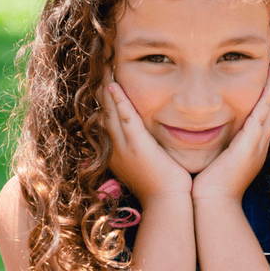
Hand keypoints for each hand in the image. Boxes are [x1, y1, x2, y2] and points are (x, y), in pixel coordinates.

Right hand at [101, 66, 192, 202]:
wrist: (167, 204)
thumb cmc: (164, 188)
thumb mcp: (148, 166)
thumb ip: (146, 151)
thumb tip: (150, 141)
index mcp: (117, 152)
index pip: (107, 120)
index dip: (105, 99)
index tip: (106, 79)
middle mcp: (114, 148)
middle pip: (102, 112)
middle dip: (101, 89)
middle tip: (101, 65)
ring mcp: (124, 148)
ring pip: (110, 112)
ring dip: (107, 88)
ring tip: (105, 67)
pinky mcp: (137, 147)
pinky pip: (126, 119)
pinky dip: (119, 102)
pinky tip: (115, 85)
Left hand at [191, 57, 269, 202]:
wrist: (211, 204)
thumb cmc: (208, 187)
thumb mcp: (214, 161)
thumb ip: (214, 147)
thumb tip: (200, 133)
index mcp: (249, 149)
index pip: (260, 116)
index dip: (264, 96)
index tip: (264, 77)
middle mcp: (257, 146)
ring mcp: (256, 147)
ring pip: (269, 110)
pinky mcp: (249, 148)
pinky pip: (261, 120)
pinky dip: (266, 102)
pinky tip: (268, 86)